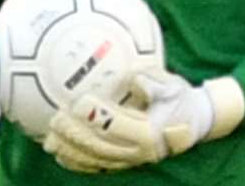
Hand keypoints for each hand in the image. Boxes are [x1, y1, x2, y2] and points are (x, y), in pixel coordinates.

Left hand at [43, 70, 244, 172]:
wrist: (194, 123)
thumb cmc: (180, 99)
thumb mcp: (171, 84)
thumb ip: (151, 80)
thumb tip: (129, 77)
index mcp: (150, 131)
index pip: (117, 124)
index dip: (95, 114)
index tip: (77, 102)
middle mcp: (139, 151)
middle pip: (101, 145)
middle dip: (75, 134)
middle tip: (56, 119)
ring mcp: (131, 160)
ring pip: (96, 159)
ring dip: (71, 150)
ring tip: (50, 141)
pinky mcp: (126, 163)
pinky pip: (98, 166)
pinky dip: (78, 162)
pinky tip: (61, 155)